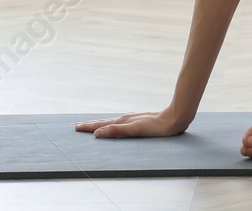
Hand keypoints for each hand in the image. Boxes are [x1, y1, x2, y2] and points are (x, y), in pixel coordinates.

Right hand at [76, 107, 191, 138]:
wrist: (175, 118)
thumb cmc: (157, 126)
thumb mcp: (135, 130)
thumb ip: (117, 131)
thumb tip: (97, 133)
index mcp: (123, 121)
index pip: (101, 125)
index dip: (89, 127)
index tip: (76, 127)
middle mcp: (126, 118)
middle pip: (105, 122)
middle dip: (91, 124)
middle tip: (78, 126)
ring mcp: (133, 119)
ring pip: (112, 121)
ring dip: (100, 124)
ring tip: (92, 126)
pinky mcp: (140, 121)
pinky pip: (120, 123)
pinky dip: (112, 124)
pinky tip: (115, 125)